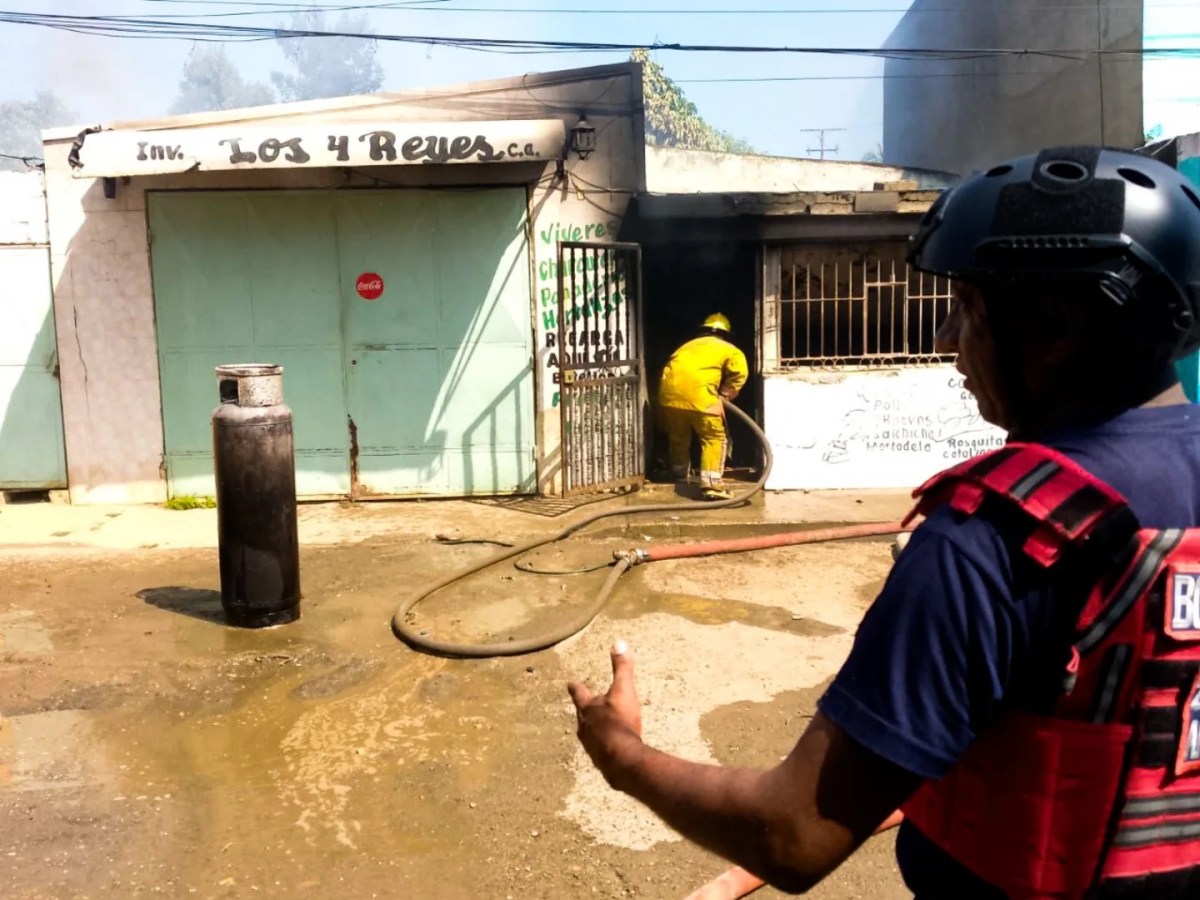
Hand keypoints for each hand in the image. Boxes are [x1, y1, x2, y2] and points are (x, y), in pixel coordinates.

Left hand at [567, 640, 644, 788]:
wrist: (622, 759)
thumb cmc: (621, 722)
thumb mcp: (624, 690)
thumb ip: (622, 667)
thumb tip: (619, 642)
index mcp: (589, 708)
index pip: (579, 692)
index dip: (576, 687)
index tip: (570, 683)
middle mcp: (585, 727)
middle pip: (581, 715)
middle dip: (583, 710)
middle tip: (583, 706)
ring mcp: (591, 746)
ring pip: (588, 734)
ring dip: (592, 729)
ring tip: (596, 728)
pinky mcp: (600, 761)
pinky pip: (599, 750)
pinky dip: (603, 746)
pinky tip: (609, 749)